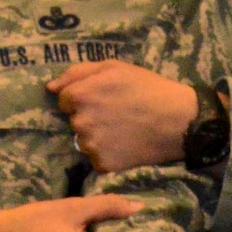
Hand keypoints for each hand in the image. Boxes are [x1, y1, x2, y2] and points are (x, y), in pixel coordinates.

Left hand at [47, 60, 198, 171]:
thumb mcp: (115, 67)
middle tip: (118, 114)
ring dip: (98, 137)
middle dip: (90, 117)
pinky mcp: (103, 164)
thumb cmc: (148, 88)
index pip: (65, 101)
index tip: (105, 99)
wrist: (180, 121)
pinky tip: (126, 145)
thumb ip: (78, 73)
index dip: (85, 98)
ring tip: (124, 130)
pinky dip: (108, 154)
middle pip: (75, 121)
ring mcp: (91, 145)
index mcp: (80, 95)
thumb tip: (50, 88)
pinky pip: (97, 159)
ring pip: (84, 141)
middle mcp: (80, 122)